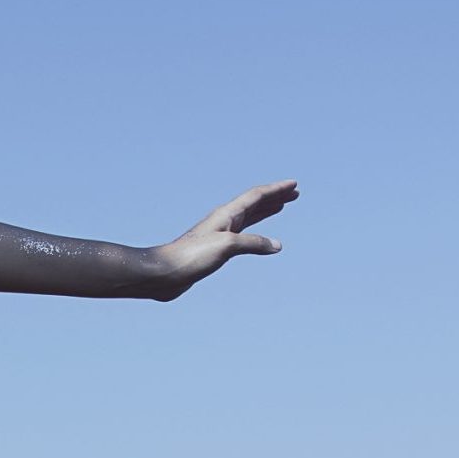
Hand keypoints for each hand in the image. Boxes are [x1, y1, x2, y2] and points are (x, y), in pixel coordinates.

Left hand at [149, 180, 297, 299]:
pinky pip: (242, 235)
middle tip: (293, 193)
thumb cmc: (191, 256)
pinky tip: (258, 238)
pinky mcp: (215, 249)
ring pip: (249, 217)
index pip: (256, 196)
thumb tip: (277, 245)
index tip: (293, 184)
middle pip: (254, 203)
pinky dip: (255, 231)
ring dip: (266, 210)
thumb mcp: (227, 246)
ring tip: (280, 206)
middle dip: (274, 197)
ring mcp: (219, 234)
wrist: (165, 273)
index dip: (276, 189)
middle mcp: (224, 221)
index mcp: (226, 214)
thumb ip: (253, 243)